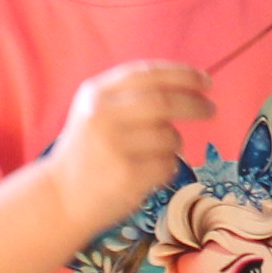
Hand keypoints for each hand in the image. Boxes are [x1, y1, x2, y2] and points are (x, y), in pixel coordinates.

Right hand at [46, 60, 210, 233]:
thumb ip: (133, 94)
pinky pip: (168, 165)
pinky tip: (147, 172)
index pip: (149, 74)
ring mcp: (115, 147)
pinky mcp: (128, 176)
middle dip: (195, 104)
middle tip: (210, 109)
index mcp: (96, 93)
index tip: (205, 81)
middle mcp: (103, 116)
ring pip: (170, 137)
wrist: (61, 197)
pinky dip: (167, 167)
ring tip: (155, 152)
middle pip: (165, 102)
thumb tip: (190, 84)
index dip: (183, 75)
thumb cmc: (89, 150)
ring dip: (174, 143)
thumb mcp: (97, 111)